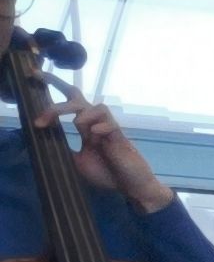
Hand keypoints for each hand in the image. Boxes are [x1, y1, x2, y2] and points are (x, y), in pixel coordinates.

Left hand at [29, 81, 172, 213]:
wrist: (131, 186)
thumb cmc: (107, 173)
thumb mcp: (76, 161)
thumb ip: (63, 149)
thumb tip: (41, 142)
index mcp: (86, 127)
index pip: (71, 101)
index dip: (55, 87)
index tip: (35, 75)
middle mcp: (96, 124)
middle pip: (78, 98)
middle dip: (58, 87)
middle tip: (39, 86)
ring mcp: (108, 130)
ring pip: (96, 107)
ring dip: (80, 113)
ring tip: (76, 125)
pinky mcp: (120, 138)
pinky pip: (110, 124)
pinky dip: (100, 127)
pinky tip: (94, 135)